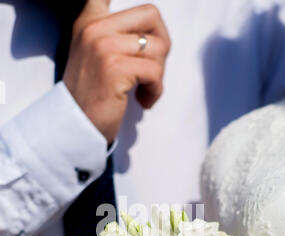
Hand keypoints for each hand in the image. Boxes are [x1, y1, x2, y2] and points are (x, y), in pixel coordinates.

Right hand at [63, 0, 170, 143]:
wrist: (75, 126)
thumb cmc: (91, 95)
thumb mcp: (93, 54)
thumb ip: (114, 33)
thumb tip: (151, 28)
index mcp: (89, 20)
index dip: (137, 14)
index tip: (134, 33)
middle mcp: (95, 28)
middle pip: (151, 15)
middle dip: (162, 44)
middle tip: (153, 68)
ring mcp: (104, 47)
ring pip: (158, 48)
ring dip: (159, 74)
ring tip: (145, 90)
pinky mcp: (115, 68)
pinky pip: (155, 72)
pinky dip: (156, 90)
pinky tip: (143, 101)